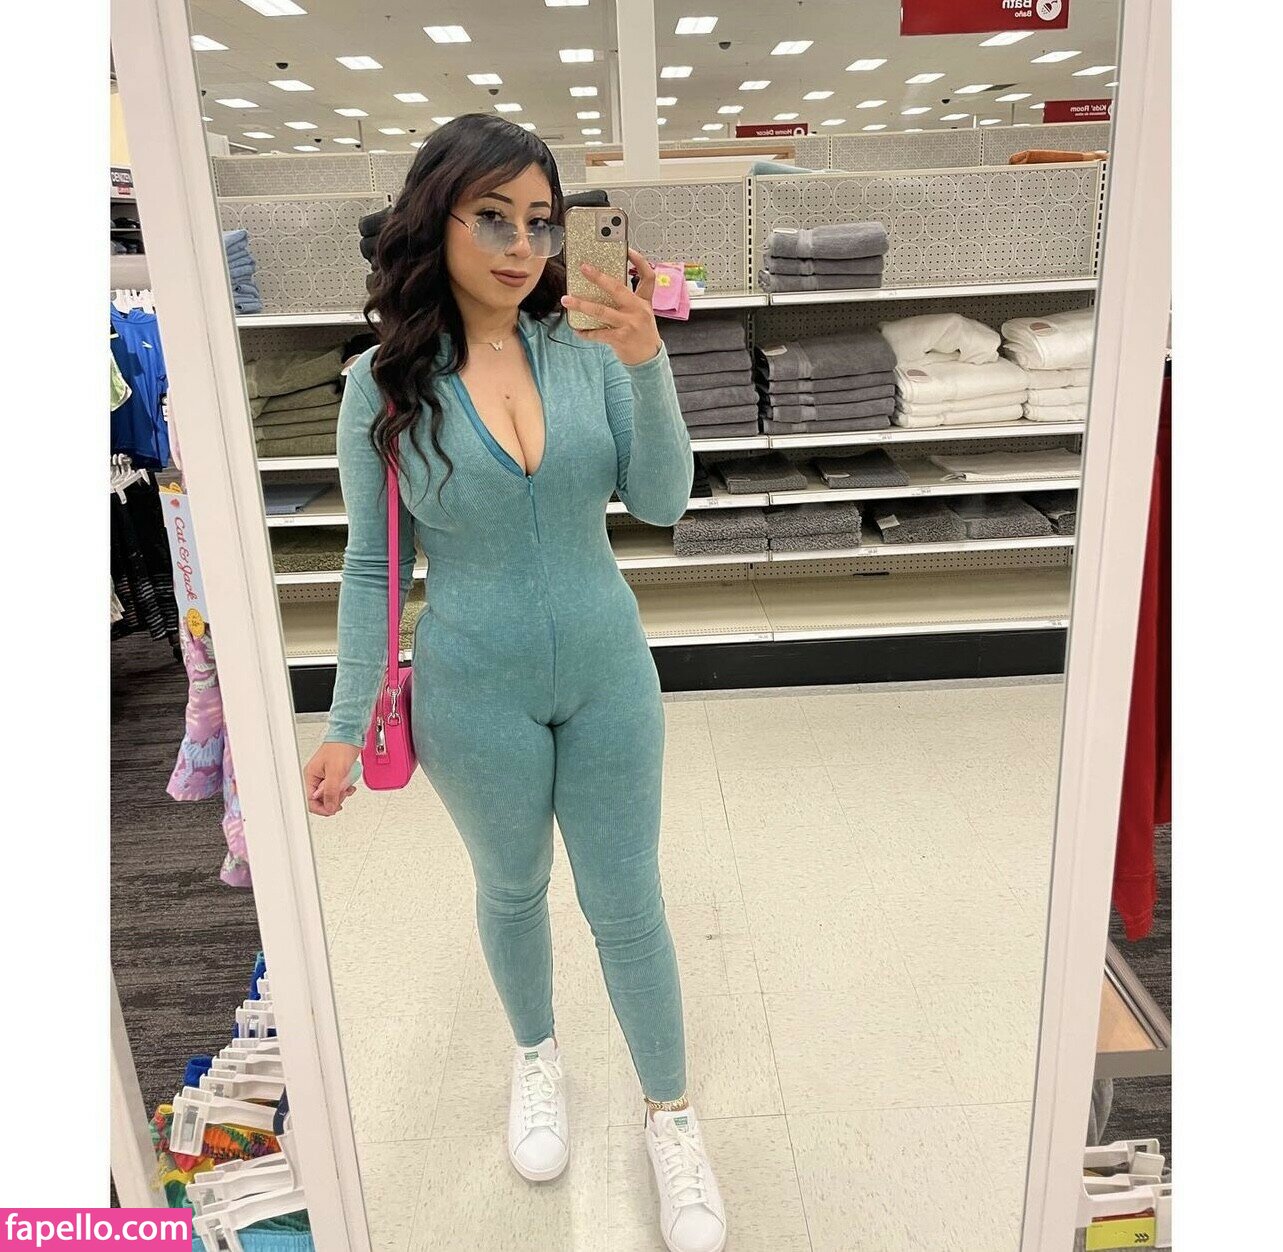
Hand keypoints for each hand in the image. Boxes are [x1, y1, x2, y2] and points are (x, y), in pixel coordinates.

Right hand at [305, 742, 359, 816]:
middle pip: (321, 799)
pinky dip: (344, 789)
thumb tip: (330, 807)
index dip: (322, 808)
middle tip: (342, 794)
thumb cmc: (341, 747)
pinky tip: (348, 785)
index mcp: (310, 776)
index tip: (333, 809)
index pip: (310, 800)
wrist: (351, 736)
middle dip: (334, 799)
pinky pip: (337, 788)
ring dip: (340, 794)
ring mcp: (325, 776)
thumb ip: (332, 791)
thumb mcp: (336, 772)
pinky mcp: (334, 775)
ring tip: (346, 787)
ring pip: (330, 795)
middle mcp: (315, 777)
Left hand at [560, 248, 663, 366]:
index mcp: (644, 301)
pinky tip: (577, 330)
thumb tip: (602, 286)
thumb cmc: (642, 333)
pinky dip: (586, 332)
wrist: (648, 359)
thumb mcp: (641, 313)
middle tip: (583, 268)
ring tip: (566, 300)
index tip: (627, 249)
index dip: (639, 261)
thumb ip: (628, 300)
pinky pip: (598, 333)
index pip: (647, 276)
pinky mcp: (621, 338)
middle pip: (617, 288)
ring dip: (581, 305)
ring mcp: (630, 324)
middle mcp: (638, 310)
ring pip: (601, 311)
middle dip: (598, 277)